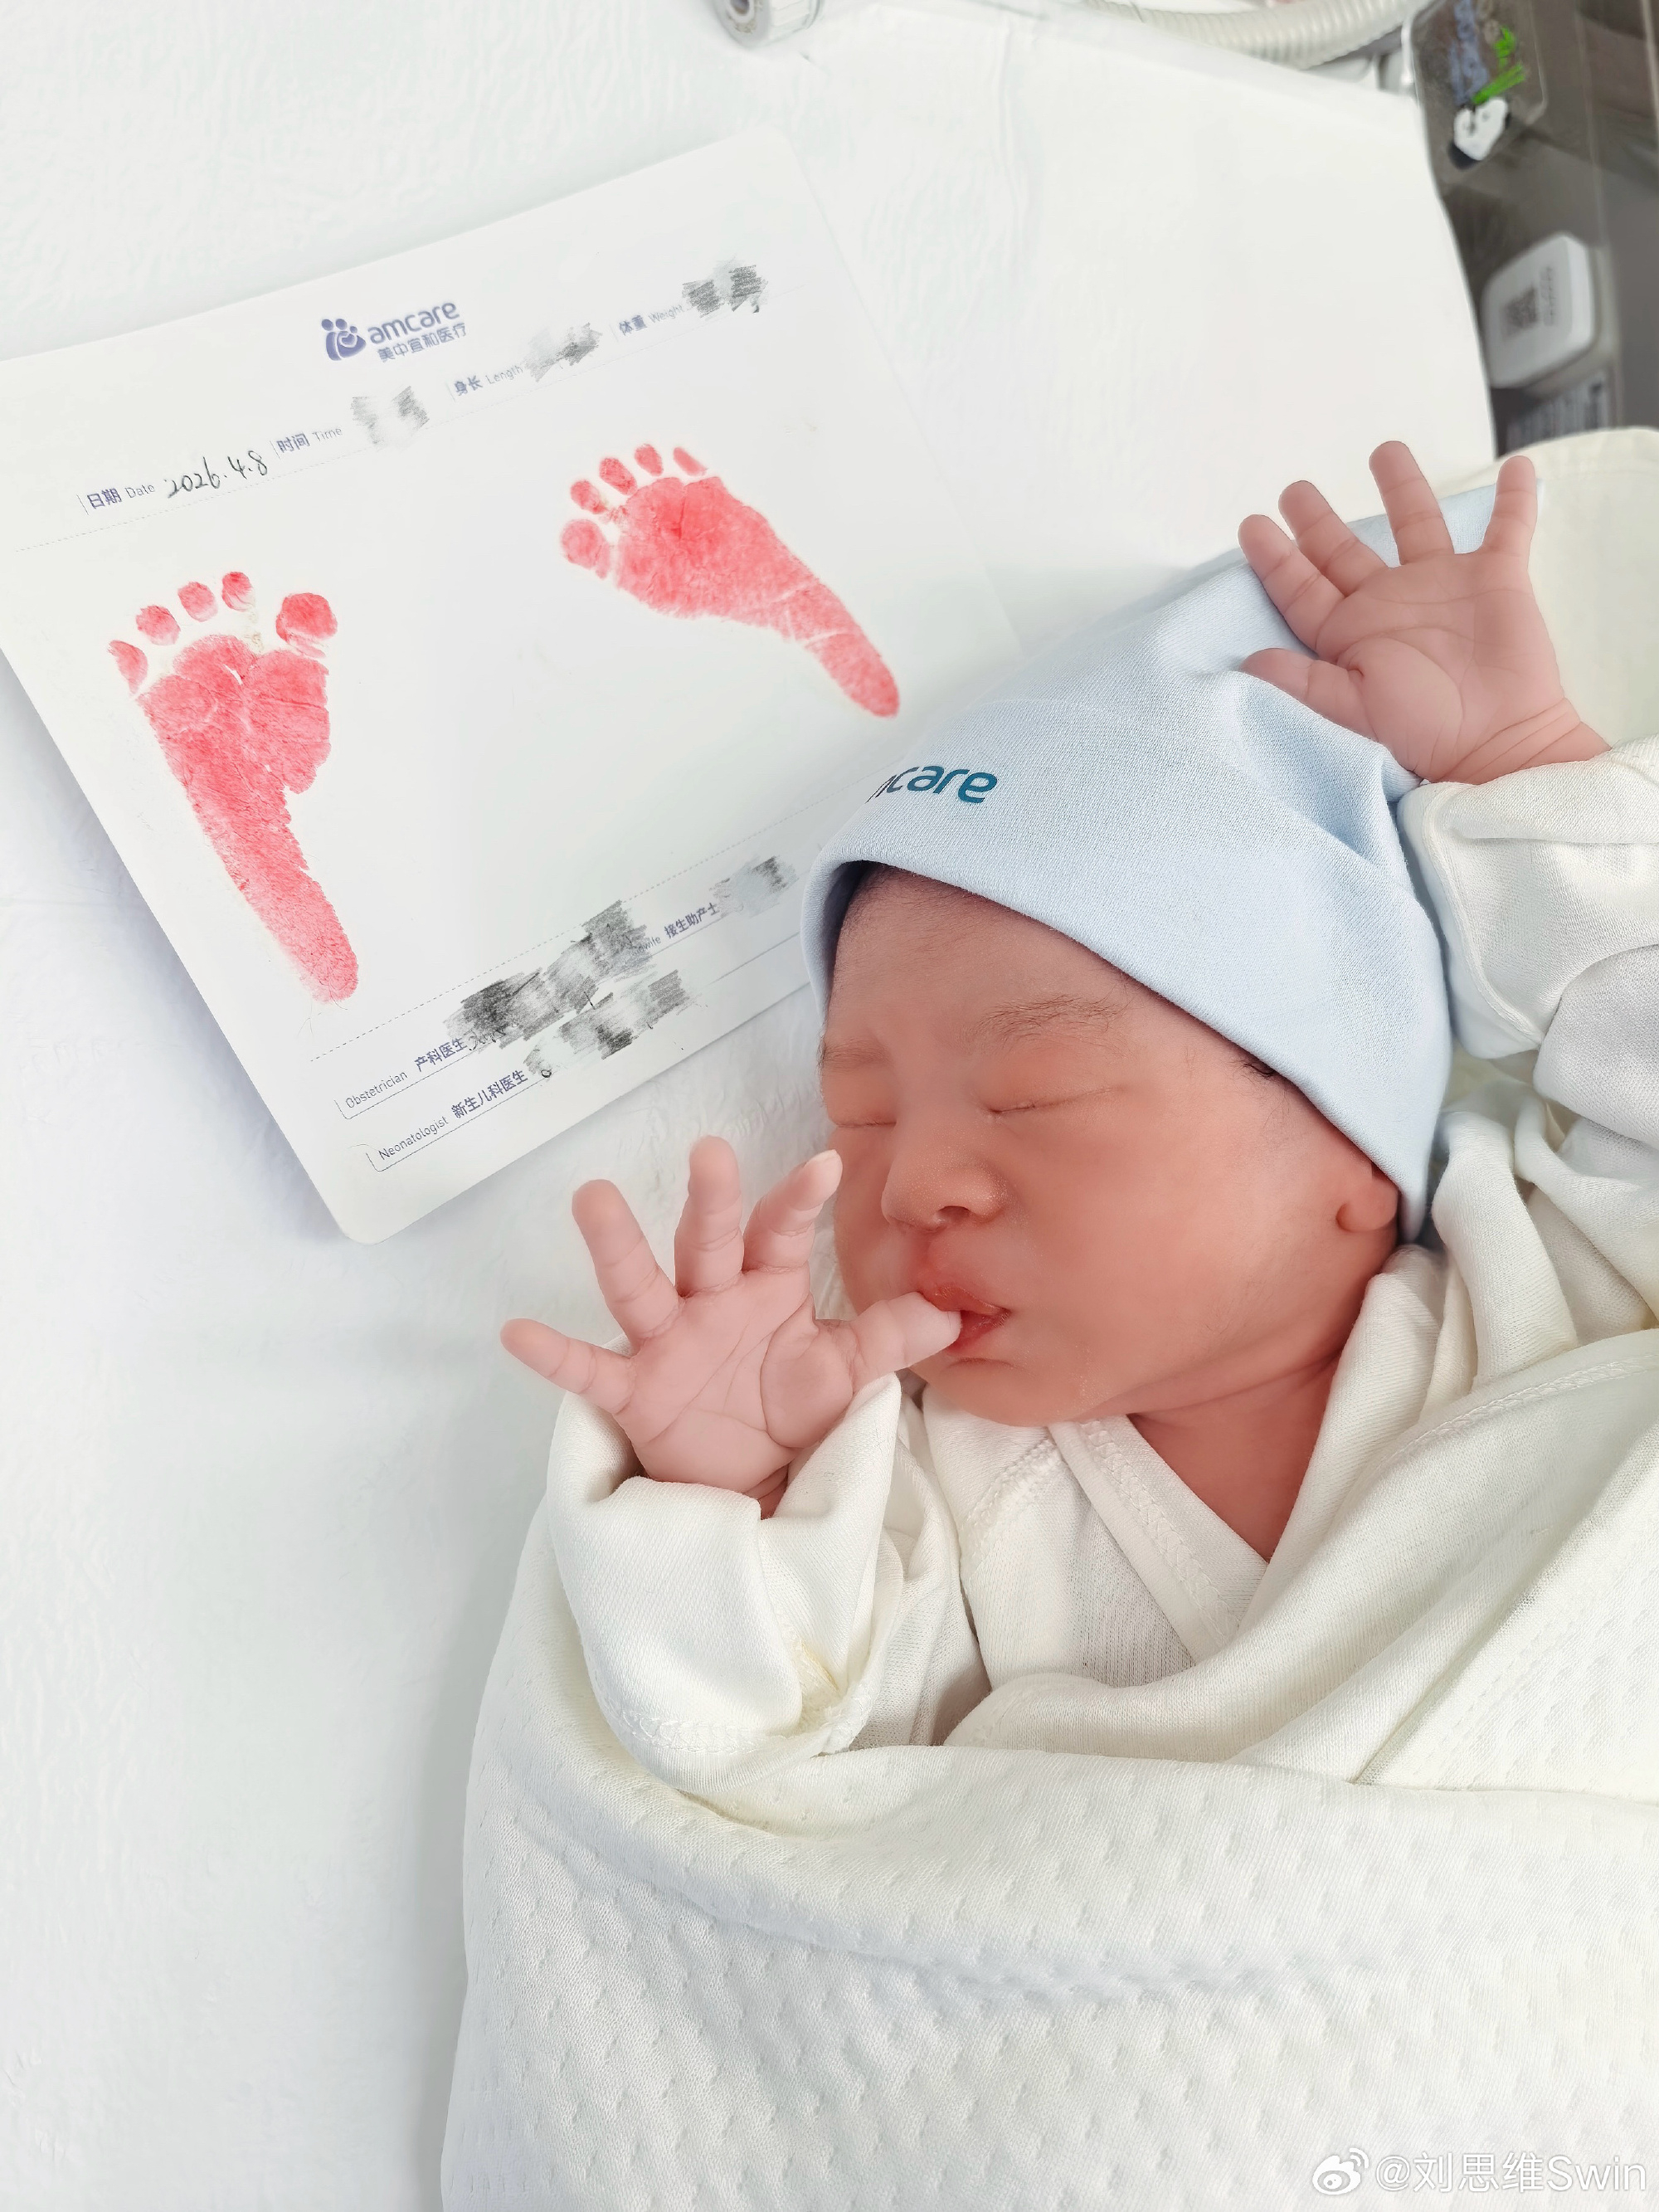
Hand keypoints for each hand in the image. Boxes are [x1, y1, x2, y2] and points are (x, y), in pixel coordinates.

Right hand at [502, 1136, 959, 1510]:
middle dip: (711, 1200)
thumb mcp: (846, 1373)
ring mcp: (668, 1342)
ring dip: (618, 1245)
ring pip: (642, 1286)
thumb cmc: (793, 1406)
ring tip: (592, 1195)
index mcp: (768, 1286)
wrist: (752, 1479)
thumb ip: (889, 1338)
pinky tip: (515, 1331)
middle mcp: (713, 1300)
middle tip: (710, 1150)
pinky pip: (591, 1372)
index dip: (801, 1200)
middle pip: (710, 1242)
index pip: (784, 1233)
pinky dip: (555, 1355)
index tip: (827, 1162)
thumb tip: (954, 1313)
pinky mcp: (636, 1391)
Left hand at [1238, 442, 1605, 783]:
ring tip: (1385, 450)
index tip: (1250, 526)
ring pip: (1418, 522)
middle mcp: (1390, 603)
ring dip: (1403, 487)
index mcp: (1350, 632)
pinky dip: (1514, 499)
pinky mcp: (1496, 580)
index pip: (1301, 587)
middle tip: (1294, 489)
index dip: (1275, 558)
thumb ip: (1302, 681)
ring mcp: (1443, 587)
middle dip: (1318, 520)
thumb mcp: (1351, 707)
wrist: (1495, 743)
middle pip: (1345, 550)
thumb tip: (1248, 662)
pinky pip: (1508, 529)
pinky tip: (1517, 467)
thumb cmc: (1422, 731)